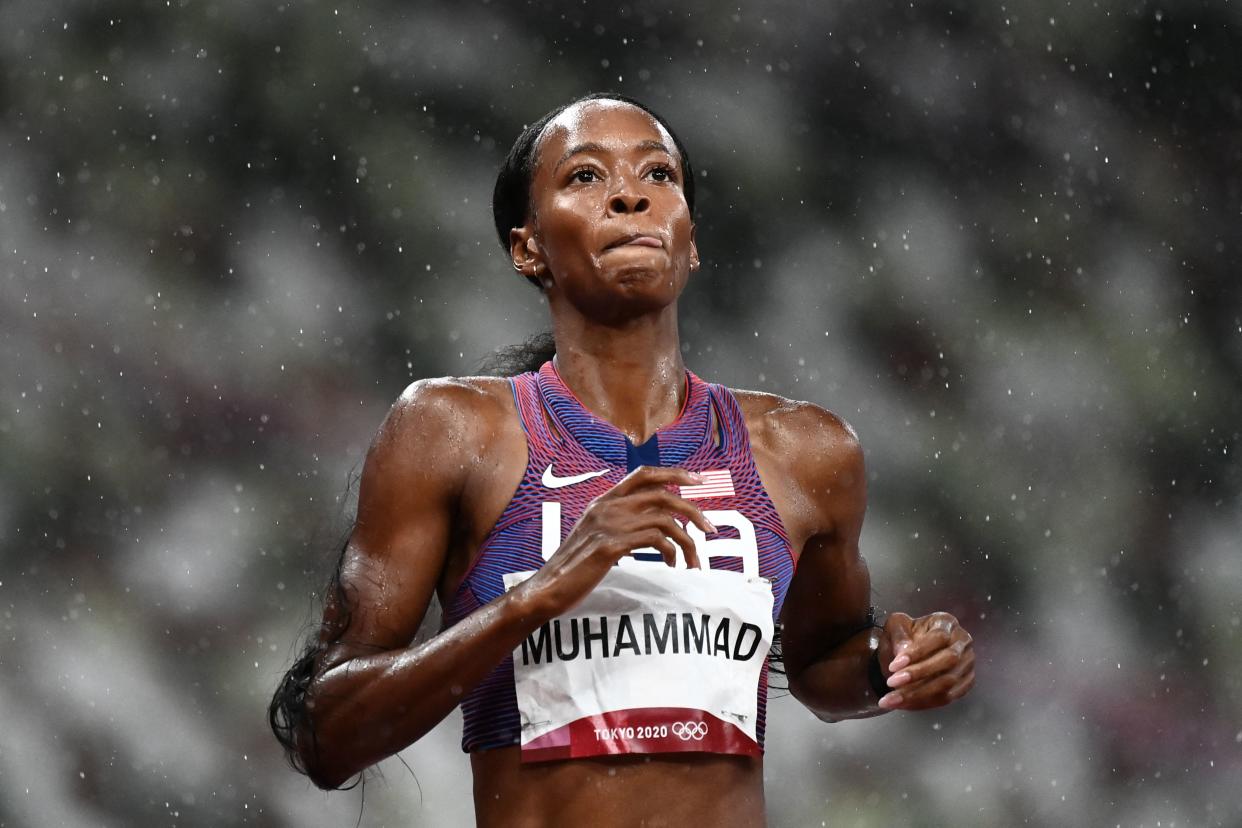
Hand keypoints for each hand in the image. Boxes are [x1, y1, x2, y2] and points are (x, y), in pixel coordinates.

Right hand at [519, 466, 715, 618]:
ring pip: (665, 521)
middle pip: (663, 495)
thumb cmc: (574, 568)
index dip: (673, 473)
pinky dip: (671, 552)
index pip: (643, 474)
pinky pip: (656, 540)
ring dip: (687, 542)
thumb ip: (618, 524)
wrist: (547, 589)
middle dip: (693, 511)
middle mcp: (606, 507)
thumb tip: (653, 525)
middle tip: (709, 530)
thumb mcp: (594, 536)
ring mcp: (608, 525)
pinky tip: (670, 565)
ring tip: (692, 562)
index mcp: (603, 501)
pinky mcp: (610, 547)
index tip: (698, 480)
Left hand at [875, 611, 973, 710]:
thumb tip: (903, 652)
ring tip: (892, 699)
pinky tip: (904, 704)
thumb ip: (898, 636)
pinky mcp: (966, 683)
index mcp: (946, 622)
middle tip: (892, 682)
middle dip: (918, 674)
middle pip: (948, 660)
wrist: (908, 653)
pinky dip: (924, 702)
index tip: (894, 665)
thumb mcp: (895, 627)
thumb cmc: (903, 635)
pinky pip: (948, 697)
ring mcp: (968, 664)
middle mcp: (963, 642)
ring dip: (918, 694)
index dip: (917, 652)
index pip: (938, 637)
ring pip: (948, 683)